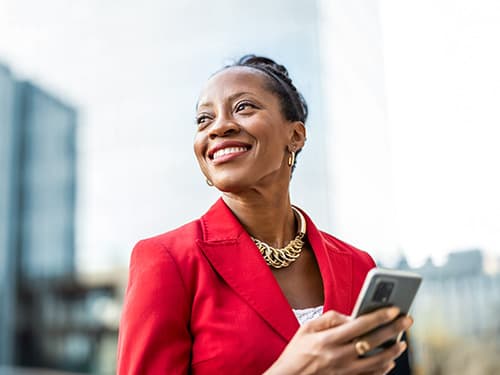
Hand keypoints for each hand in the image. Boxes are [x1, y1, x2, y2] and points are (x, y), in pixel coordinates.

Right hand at [264, 307, 412, 374]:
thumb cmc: (296, 353)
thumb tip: (351, 316)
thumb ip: (330, 318)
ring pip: (377, 362)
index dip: (379, 316)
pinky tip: (390, 360)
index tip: (394, 309)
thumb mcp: (307, 328)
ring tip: (402, 342)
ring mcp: (345, 372)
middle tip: (407, 320)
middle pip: (373, 341)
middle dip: (393, 329)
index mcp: (328, 340)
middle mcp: (339, 356)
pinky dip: (384, 368)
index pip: (360, 325)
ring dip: (393, 351)